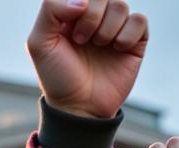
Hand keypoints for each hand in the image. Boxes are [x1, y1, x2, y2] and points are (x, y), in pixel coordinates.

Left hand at [28, 0, 148, 118]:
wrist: (79, 107)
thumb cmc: (56, 77)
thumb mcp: (39, 43)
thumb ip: (50, 9)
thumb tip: (83, 0)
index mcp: (72, 14)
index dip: (81, 5)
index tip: (70, 29)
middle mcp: (95, 18)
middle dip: (92, 16)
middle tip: (82, 40)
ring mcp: (115, 29)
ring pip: (122, 6)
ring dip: (108, 28)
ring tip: (98, 47)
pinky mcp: (134, 41)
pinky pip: (139, 20)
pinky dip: (127, 35)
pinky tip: (117, 49)